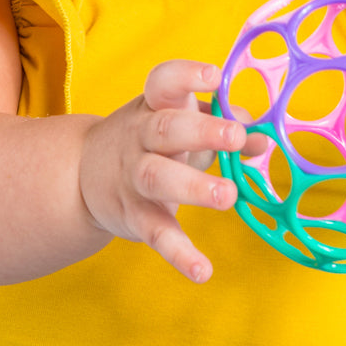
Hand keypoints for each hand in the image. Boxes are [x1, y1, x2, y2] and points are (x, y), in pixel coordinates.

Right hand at [78, 60, 246, 283]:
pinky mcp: (133, 216)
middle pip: (164, 129)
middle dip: (201, 131)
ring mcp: (133, 176)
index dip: (186, 75)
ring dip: (194, 187)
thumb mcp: (182, 121)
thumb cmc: (151, 139)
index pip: (163, 82)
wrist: (81, 173)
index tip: (213, 76)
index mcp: (155, 105)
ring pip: (158, 178)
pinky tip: (202, 271)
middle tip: (236, 135)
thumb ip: (224, 124)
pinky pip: (156, 233)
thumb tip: (264, 139)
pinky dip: (179, 253)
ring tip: (229, 196)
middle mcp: (140, 136)